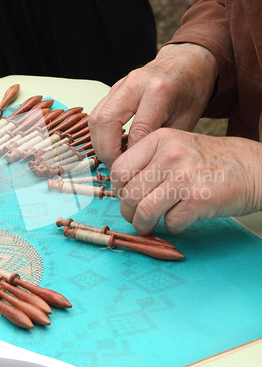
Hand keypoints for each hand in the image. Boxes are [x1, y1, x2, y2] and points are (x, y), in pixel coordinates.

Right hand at [89, 43, 217, 168]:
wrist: (187, 62)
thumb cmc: (191, 92)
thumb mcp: (188, 119)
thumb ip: (164, 141)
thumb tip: (142, 166)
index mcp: (159, 91)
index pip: (138, 131)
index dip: (135, 156)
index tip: (138, 172)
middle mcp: (134, 84)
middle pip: (107, 121)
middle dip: (108, 151)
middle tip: (118, 169)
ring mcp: (120, 84)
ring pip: (95, 118)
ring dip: (99, 144)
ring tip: (114, 161)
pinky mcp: (113, 89)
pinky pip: (97, 114)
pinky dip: (100, 134)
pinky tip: (112, 147)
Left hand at [110, 128, 261, 233]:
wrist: (256, 168)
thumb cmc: (215, 161)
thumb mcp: (179, 147)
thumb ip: (151, 162)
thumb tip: (122, 189)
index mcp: (160, 139)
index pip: (119, 169)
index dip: (118, 190)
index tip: (125, 197)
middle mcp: (170, 155)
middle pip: (128, 194)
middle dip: (129, 213)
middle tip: (137, 218)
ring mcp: (184, 177)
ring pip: (144, 212)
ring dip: (144, 225)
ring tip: (150, 225)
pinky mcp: (199, 199)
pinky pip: (171, 223)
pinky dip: (173, 227)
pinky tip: (182, 219)